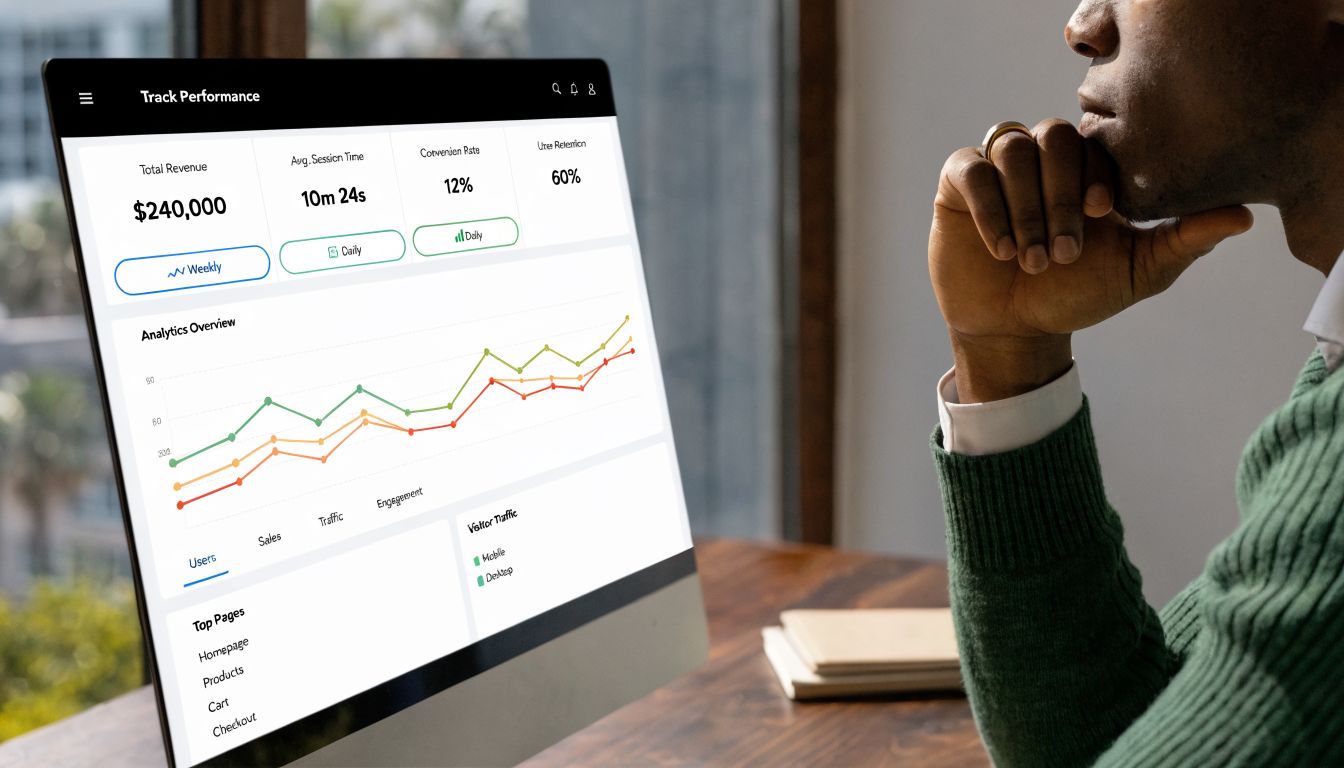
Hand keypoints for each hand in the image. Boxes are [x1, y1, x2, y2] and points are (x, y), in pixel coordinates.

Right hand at [929, 118, 1252, 401]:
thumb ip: (1185, 239)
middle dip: (1058, 194)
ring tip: (1029, 260)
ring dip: (1025, 208)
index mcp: (1086, 169)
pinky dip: (990, 208)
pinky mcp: (959, 184)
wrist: (1016, 329)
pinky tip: (1003, 248)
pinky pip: (970, 169)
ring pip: (1011, 151)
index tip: (1102, 212)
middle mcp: (1043, 159)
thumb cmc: (1078, 295)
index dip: (1095, 170)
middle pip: (1051, 135)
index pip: (1093, 139)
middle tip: (1064, 251)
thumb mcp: (1138, 271)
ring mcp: (999, 168)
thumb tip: (1244, 215)